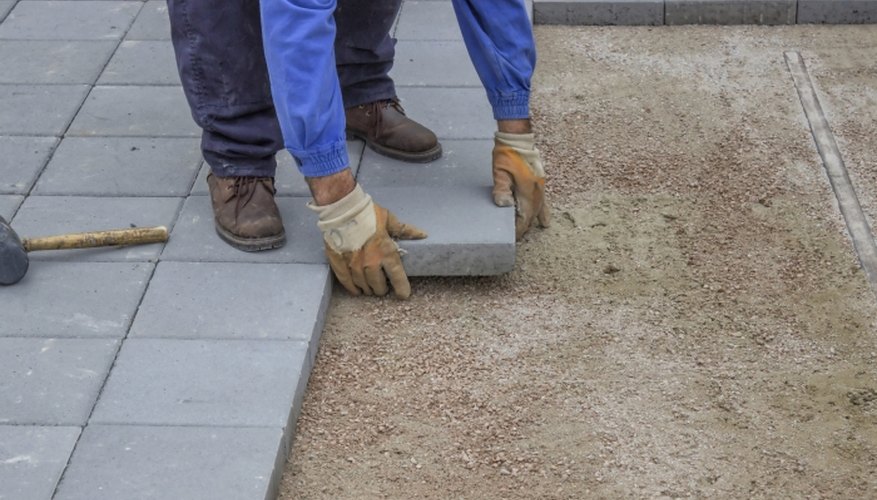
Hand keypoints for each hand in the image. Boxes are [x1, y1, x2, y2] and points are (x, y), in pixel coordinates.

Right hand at [310, 185, 426, 298]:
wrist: (341, 209)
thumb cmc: (367, 213)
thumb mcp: (389, 219)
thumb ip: (405, 230)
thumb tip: (423, 234)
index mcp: (386, 253)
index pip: (397, 278)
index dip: (402, 289)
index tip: (403, 294)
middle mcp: (371, 263)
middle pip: (379, 286)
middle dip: (382, 288)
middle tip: (382, 286)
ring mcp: (354, 265)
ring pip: (363, 286)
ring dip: (368, 289)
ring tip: (369, 288)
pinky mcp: (339, 264)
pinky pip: (347, 282)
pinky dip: (352, 287)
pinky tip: (356, 289)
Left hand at [492, 132, 550, 239]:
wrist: (518, 139)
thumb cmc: (507, 154)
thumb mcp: (500, 172)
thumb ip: (502, 189)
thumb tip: (503, 205)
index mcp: (527, 191)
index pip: (524, 217)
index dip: (519, 229)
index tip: (513, 237)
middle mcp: (536, 192)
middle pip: (532, 216)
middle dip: (524, 227)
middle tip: (516, 237)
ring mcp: (539, 188)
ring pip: (538, 211)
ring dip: (532, 221)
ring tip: (526, 231)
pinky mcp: (539, 183)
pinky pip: (543, 203)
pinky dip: (542, 214)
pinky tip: (545, 223)